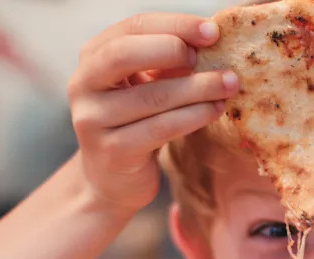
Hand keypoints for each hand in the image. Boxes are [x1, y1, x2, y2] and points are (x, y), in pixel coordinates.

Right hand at [68, 13, 238, 216]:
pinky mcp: (113, 151)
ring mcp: (93, 119)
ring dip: (198, 88)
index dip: (174, 25)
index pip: (132, 27)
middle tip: (216, 58)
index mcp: (93, 57)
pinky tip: (214, 110)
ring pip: (151, 97)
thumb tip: (211, 38)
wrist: (113, 179)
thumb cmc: (136, 123)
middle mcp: (83, 84)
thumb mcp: (146, 86)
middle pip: (126, 54)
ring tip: (230, 85)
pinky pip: (159, 129)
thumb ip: (168, 62)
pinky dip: (192, 117)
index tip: (213, 31)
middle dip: (175, 50)